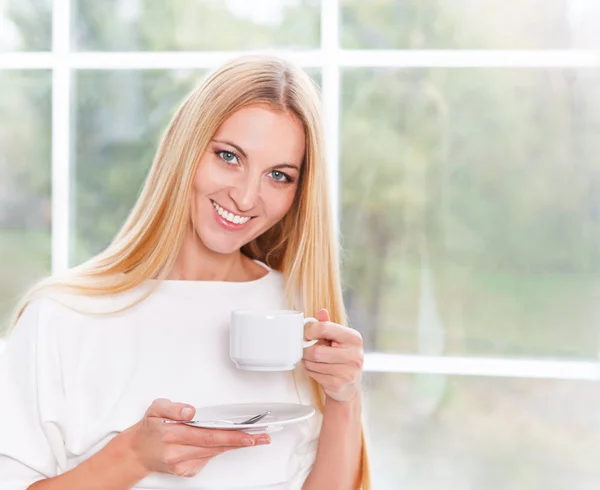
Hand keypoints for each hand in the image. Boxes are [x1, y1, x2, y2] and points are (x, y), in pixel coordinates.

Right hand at [122, 398, 270, 477]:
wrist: (137, 452)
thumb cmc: (149, 429)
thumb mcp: (156, 408)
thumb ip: (172, 407)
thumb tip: (190, 410)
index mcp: (172, 435)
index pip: (207, 436)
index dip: (230, 436)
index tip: (248, 435)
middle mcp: (178, 453)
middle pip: (215, 446)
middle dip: (240, 441)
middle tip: (261, 437)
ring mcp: (182, 465)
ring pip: (214, 453)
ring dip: (235, 446)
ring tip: (255, 438)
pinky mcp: (186, 472)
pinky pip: (208, 458)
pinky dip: (219, 450)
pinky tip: (230, 443)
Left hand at [303, 310, 363, 402]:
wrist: (349, 388)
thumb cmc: (342, 360)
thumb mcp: (338, 340)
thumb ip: (328, 325)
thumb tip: (321, 312)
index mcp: (354, 338)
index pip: (326, 328)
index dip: (310, 330)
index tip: (306, 335)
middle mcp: (355, 354)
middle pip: (317, 350)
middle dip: (306, 351)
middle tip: (305, 351)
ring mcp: (348, 371)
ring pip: (314, 363)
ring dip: (307, 362)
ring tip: (312, 361)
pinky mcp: (339, 385)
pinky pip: (315, 375)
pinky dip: (311, 372)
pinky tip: (317, 370)